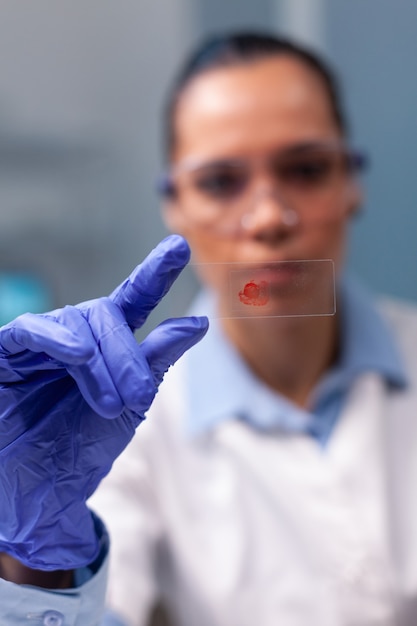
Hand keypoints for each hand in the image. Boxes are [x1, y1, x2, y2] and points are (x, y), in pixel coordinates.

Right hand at [0, 235, 207, 570]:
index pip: (131, 300)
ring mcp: (39, 344)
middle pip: (104, 315)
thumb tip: (198, 322)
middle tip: (134, 397)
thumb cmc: (85, 448)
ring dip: (99, 360)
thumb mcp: (133, 401)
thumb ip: (157, 359)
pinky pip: (27, 333)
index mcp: (105, 346)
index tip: (178, 246)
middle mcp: (73, 337)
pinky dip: (55, 339)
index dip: (154, 274)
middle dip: (125, 353)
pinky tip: (79, 356)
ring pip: (74, 324)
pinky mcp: (5, 355)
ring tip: (113, 401)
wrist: (43, 494)